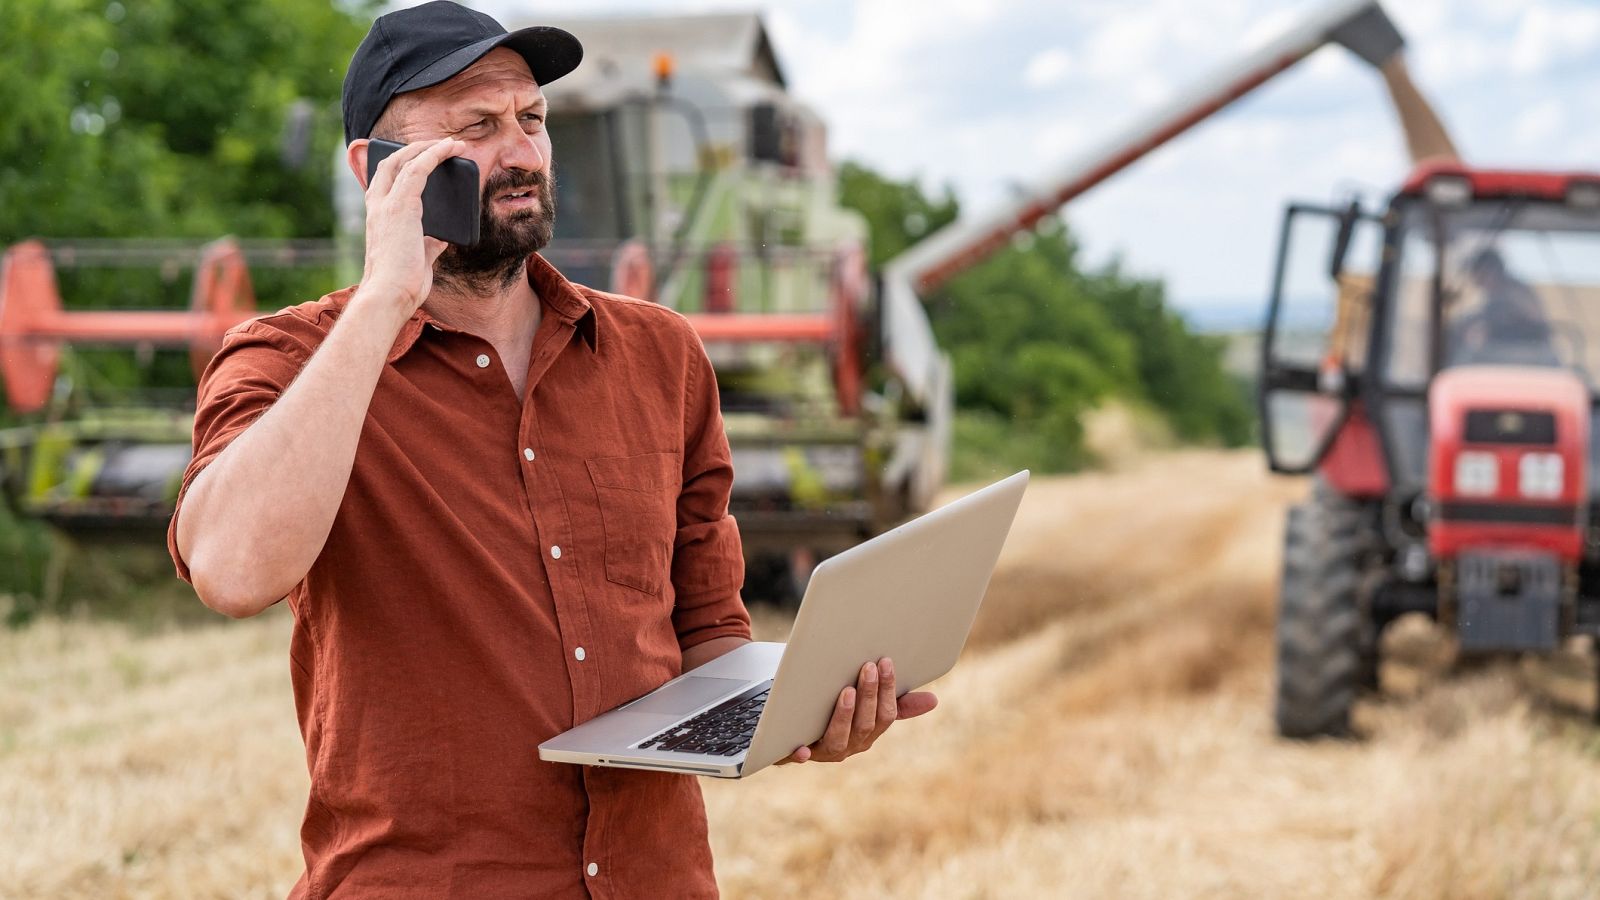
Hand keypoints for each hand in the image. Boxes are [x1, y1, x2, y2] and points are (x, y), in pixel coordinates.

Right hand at [357, 138, 467, 313]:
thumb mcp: (418, 259)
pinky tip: (451, 149)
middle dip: (414, 149)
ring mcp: (386, 204)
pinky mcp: (401, 206)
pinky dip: (435, 155)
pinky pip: (418, 169)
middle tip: (439, 145)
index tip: (420, 158)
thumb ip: (427, 244)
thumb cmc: (401, 285)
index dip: (401, 164)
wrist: (389, 295)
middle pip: (391, 164)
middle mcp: (377, 206)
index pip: (385, 181)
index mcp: (378, 218)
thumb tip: (441, 237)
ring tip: (452, 143)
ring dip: (429, 147)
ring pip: (405, 161)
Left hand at [776, 657, 936, 764]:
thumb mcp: (869, 709)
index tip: (886, 662)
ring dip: (844, 716)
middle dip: (869, 696)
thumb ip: (898, 705)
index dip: (888, 690)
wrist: (794, 735)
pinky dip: (801, 754)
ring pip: (839, 738)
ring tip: (846, 692)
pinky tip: (801, 748)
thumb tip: (934, 700)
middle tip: (867, 667)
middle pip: (865, 724)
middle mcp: (851, 745)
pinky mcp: (798, 754)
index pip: (886, 714)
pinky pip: (800, 757)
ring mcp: (825, 751)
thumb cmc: (838, 716)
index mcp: (870, 732)